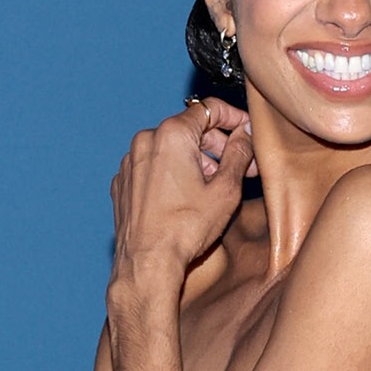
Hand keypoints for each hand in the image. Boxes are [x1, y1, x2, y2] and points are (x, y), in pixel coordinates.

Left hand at [109, 98, 253, 285]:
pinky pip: (154, 167)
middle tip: (242, 167)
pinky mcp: (123, 182)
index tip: (246, 131)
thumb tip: (244, 135)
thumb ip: (239, 154)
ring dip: (197, 161)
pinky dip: (173, 174)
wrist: (148, 261)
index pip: (208, 109)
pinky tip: (188, 198)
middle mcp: (145, 142)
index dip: (234, 118)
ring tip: (215, 187)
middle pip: (190, 130)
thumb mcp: (226, 190)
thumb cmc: (184, 228)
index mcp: (171, 136)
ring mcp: (130, 162)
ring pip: (171, 149)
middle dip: (218, 146)